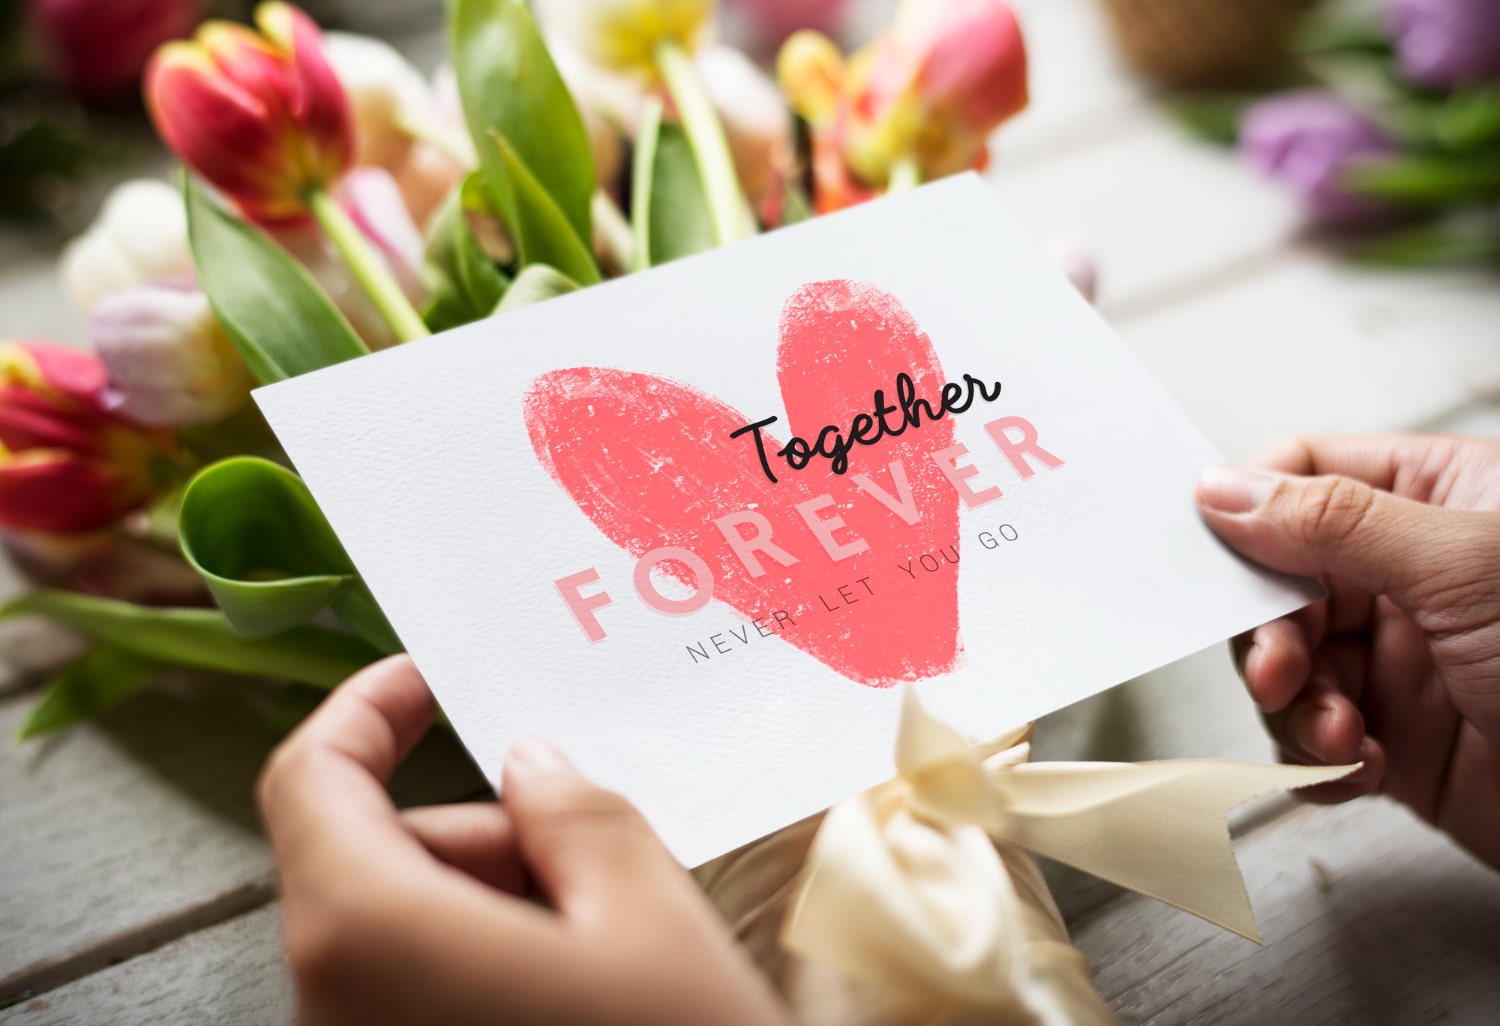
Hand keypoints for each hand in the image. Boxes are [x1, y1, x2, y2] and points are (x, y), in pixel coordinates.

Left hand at [257, 655, 787, 1025]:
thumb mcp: (646, 911)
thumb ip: (575, 808)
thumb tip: (531, 762)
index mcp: (369, 934)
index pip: (311, 780)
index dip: (365, 709)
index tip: (429, 676)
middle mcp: (331, 1002)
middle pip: (376, 858)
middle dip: (483, 829)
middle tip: (595, 845)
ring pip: (405, 928)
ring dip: (501, 898)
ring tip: (613, 930)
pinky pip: (422, 990)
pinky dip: (491, 958)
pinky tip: (588, 984)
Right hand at [1195, 435, 1499, 868]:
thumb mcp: (1463, 567)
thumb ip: (1333, 521)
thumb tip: (1222, 488)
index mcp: (1440, 498)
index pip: (1308, 473)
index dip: (1249, 508)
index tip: (1212, 553)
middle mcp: (1412, 574)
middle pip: (1280, 579)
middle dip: (1271, 633)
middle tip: (1281, 671)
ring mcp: (1403, 659)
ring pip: (1287, 666)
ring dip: (1297, 707)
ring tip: (1342, 734)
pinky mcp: (1399, 739)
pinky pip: (1313, 740)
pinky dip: (1318, 762)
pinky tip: (1359, 769)